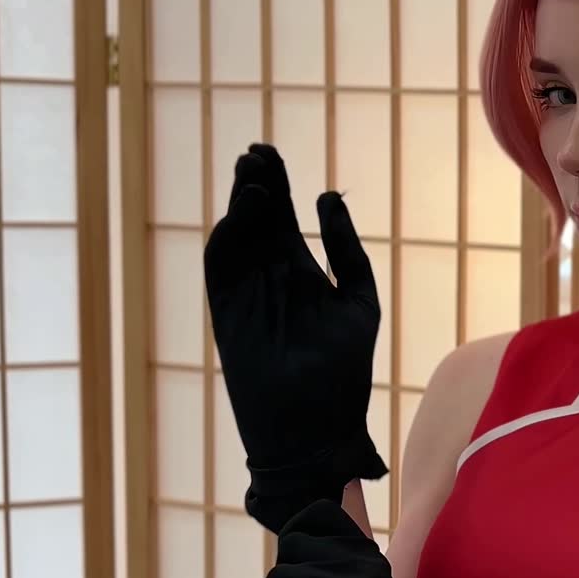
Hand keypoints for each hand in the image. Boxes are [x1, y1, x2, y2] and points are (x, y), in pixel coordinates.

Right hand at [204, 143, 388, 532]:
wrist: (316, 427)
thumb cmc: (344, 370)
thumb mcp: (357, 301)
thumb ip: (346, 250)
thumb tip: (327, 196)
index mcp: (301, 274)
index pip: (282, 219)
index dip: (277, 185)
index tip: (271, 152)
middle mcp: (269, 280)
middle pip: (256, 220)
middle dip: (256, 185)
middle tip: (257, 151)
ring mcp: (246, 296)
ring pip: (236, 238)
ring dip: (241, 205)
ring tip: (252, 172)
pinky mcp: (227, 314)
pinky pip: (221, 268)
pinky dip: (229, 237)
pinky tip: (246, 209)